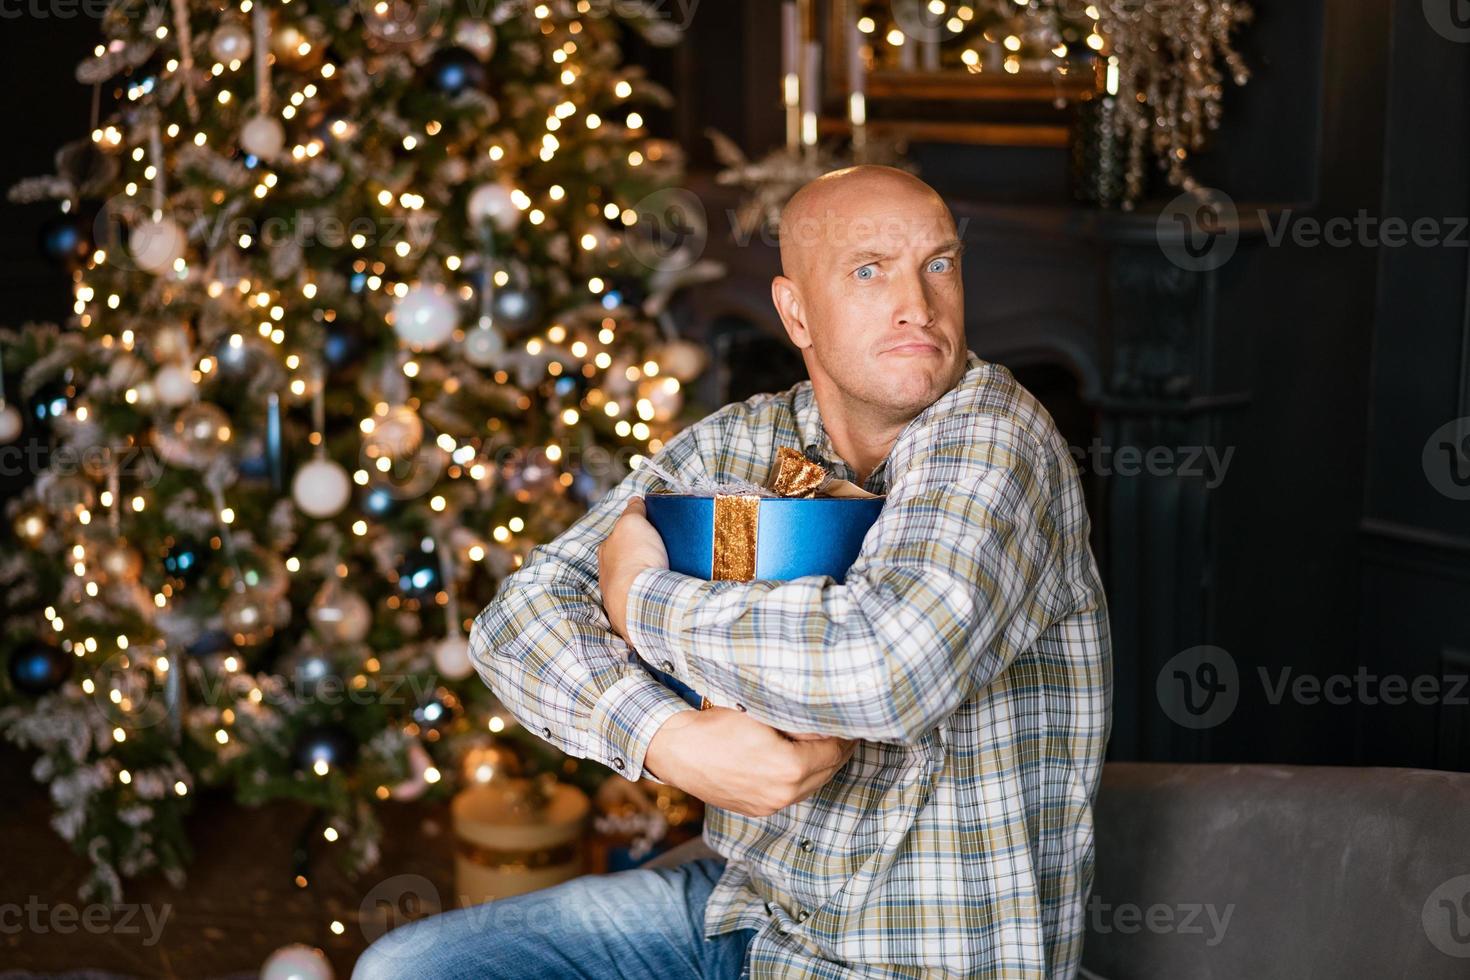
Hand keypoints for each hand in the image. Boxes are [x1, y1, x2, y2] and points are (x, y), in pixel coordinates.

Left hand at [598, 496, 667, 641]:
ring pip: (638, 580)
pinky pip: (647, 597)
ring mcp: (619, 595)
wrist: (642, 599)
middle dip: (645, 555)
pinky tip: (669, 590)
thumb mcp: (633, 522)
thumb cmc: (635, 558)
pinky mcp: (634, 613)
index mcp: (606, 551)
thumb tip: (634, 500)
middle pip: (629, 559)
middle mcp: (608, 574)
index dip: (637, 531)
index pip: (620, 536)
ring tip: (672, 571)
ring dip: (652, 575)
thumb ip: (633, 511)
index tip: (655, 531)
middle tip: (666, 551)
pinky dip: (657, 592)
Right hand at [644, 707, 856, 817]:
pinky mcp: (757, 810)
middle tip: (843, 730)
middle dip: (838, 749)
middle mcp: (784, 793)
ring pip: (813, 785)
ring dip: (821, 765)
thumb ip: (799, 721)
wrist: (677, 748)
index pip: (834, 749)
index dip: (845, 733)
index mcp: (790, 767)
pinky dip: (802, 778)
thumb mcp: (763, 713)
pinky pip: (792, 794)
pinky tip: (798, 760)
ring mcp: (770, 805)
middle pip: (828, 770)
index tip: (849, 720)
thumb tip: (827, 722)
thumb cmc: (717, 723)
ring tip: (823, 743)